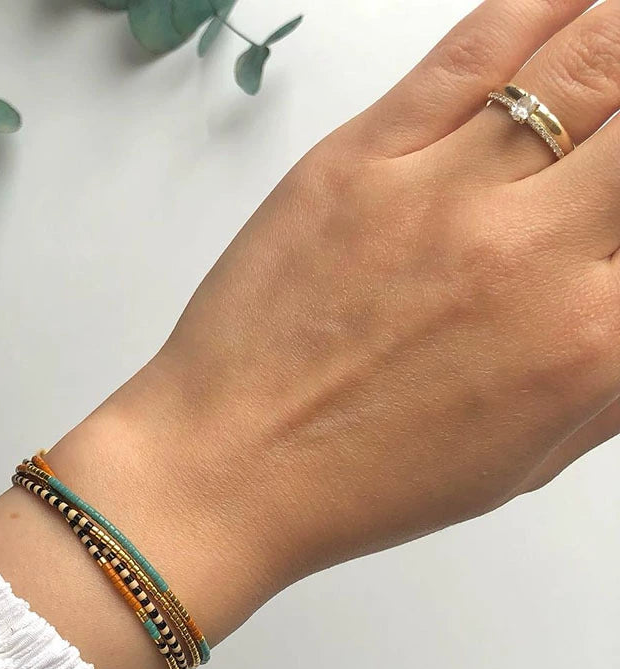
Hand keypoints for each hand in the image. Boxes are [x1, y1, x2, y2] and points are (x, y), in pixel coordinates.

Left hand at [0, 0, 619, 668]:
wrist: (226, 471)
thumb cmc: (355, 481)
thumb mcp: (518, 459)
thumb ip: (610, 378)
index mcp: (588, 343)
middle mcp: (530, 256)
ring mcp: (440, 197)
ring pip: (590, 55)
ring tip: (615, 48)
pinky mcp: (358, 162)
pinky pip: (476, 46)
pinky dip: (542, 4)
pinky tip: (567, 3)